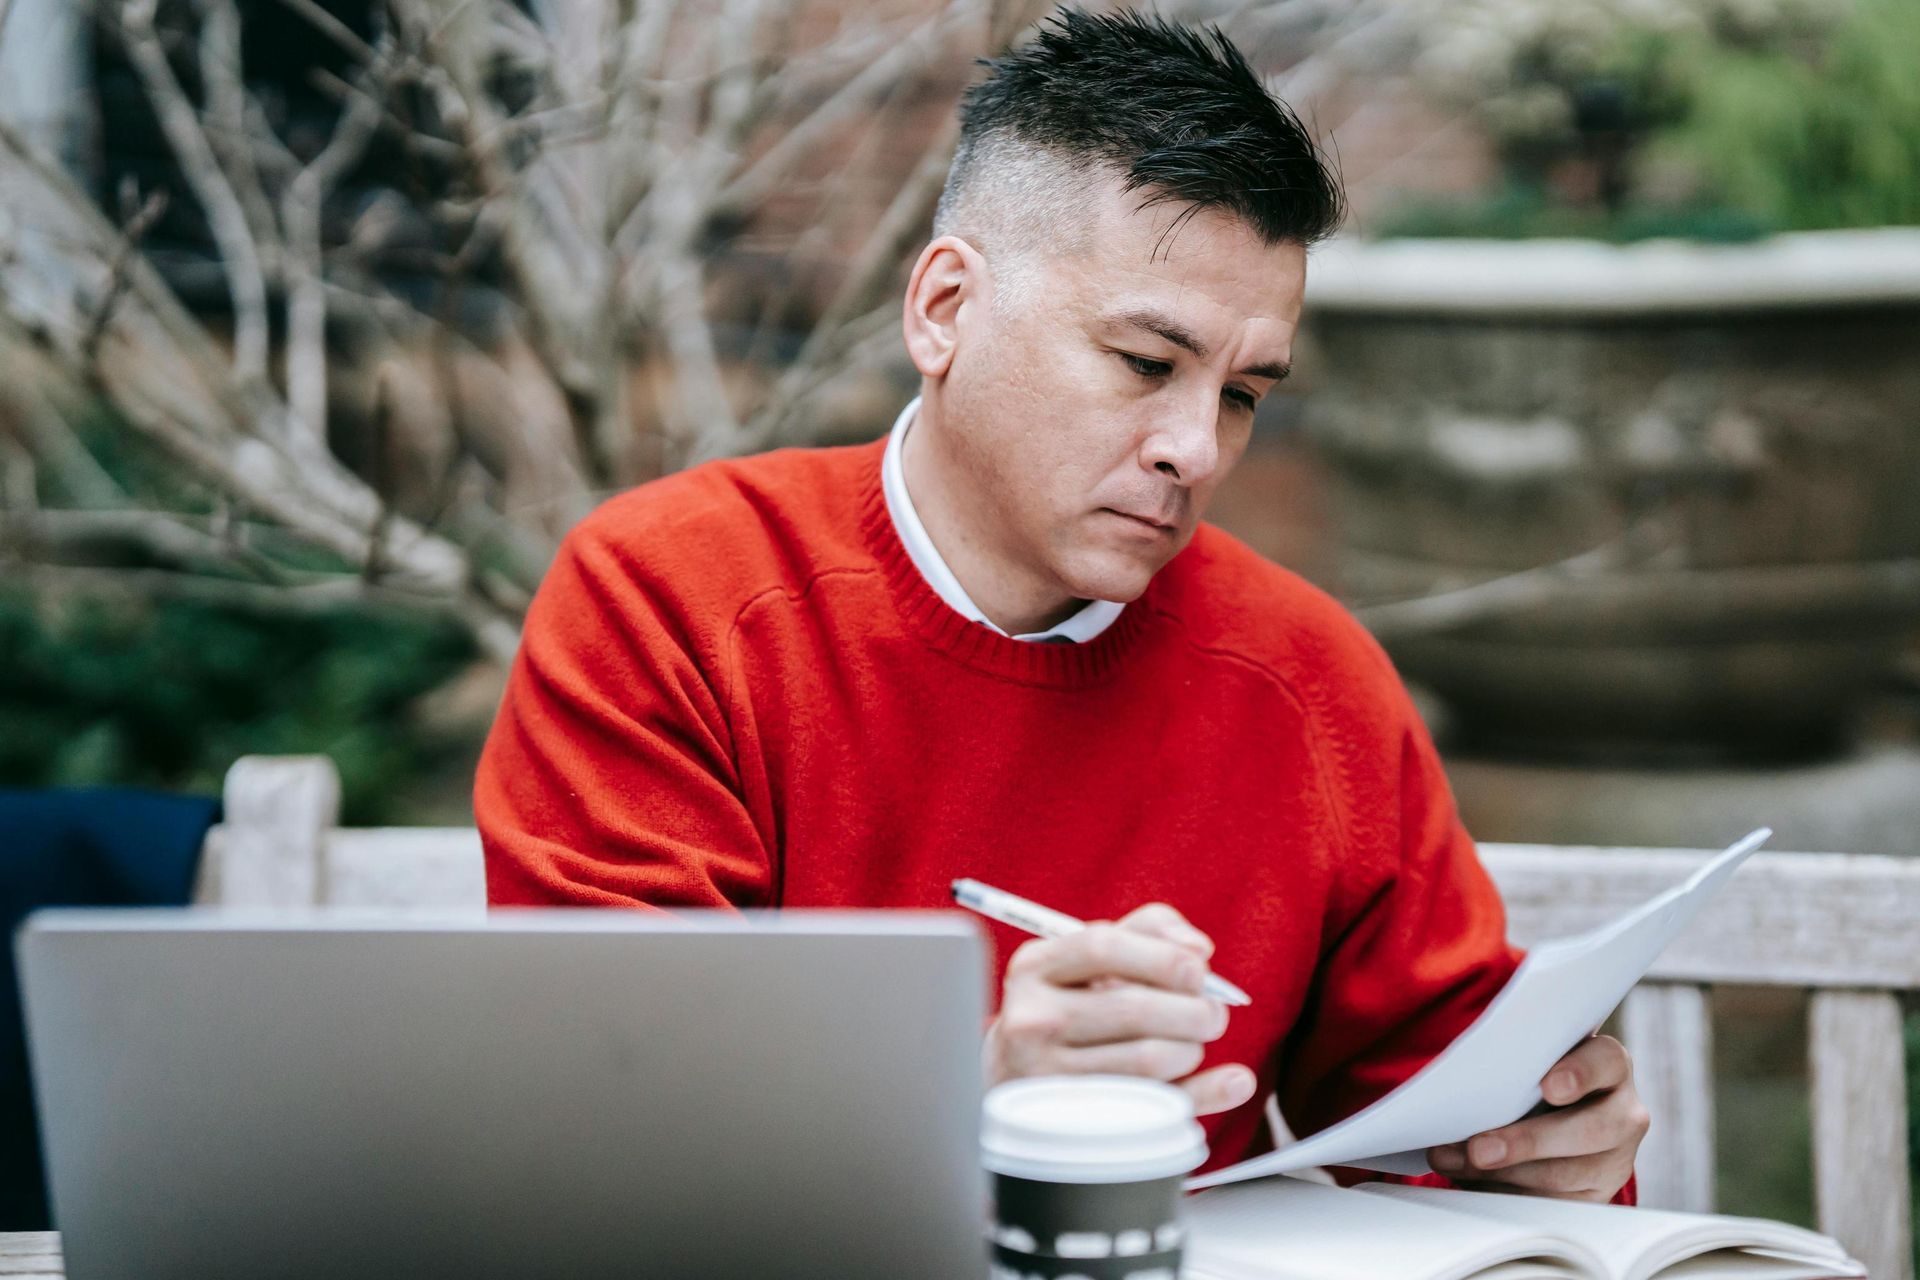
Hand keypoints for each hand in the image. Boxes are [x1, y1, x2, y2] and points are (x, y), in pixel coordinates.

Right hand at [984, 903, 1256, 1115]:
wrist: (1012, 1075)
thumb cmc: (1070, 1003)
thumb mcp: (1090, 957)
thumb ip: (1149, 930)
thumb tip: (1198, 949)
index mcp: (1035, 967)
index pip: (1101, 947)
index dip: (1162, 957)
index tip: (1199, 971)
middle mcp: (1030, 1019)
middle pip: (1133, 1009)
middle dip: (1193, 1010)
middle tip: (1212, 1014)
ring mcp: (1045, 1075)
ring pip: (1149, 1060)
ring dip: (1191, 1049)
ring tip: (1190, 1044)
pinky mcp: (1071, 1123)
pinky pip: (1155, 1108)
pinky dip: (1206, 1093)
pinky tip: (1232, 1080)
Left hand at [1426, 1034, 1648, 1200]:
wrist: (1555, 1114)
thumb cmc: (1533, 1076)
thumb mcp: (1530, 1060)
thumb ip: (1512, 1064)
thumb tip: (1457, 1087)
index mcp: (1608, 1064)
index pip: (1606, 1061)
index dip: (1580, 1073)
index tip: (1548, 1087)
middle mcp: (1623, 1111)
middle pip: (1589, 1130)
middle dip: (1527, 1142)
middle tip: (1479, 1150)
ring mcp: (1617, 1158)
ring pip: (1569, 1175)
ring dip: (1507, 1174)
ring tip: (1459, 1163)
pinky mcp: (1598, 1194)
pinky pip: (1556, 1203)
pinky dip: (1510, 1194)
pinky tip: (1476, 1183)